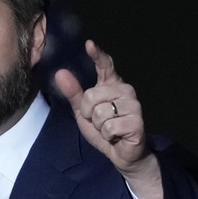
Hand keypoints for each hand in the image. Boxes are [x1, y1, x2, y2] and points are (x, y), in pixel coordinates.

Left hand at [55, 40, 161, 198]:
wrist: (122, 154)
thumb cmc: (104, 130)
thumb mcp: (83, 113)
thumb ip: (73, 93)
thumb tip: (60, 73)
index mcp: (112, 85)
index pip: (105, 65)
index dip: (97, 55)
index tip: (89, 44)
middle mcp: (125, 90)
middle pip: (91, 95)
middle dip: (88, 114)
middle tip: (99, 122)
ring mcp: (133, 104)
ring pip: (99, 112)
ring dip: (98, 126)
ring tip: (109, 129)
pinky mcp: (137, 120)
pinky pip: (109, 126)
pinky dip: (107, 135)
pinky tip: (116, 136)